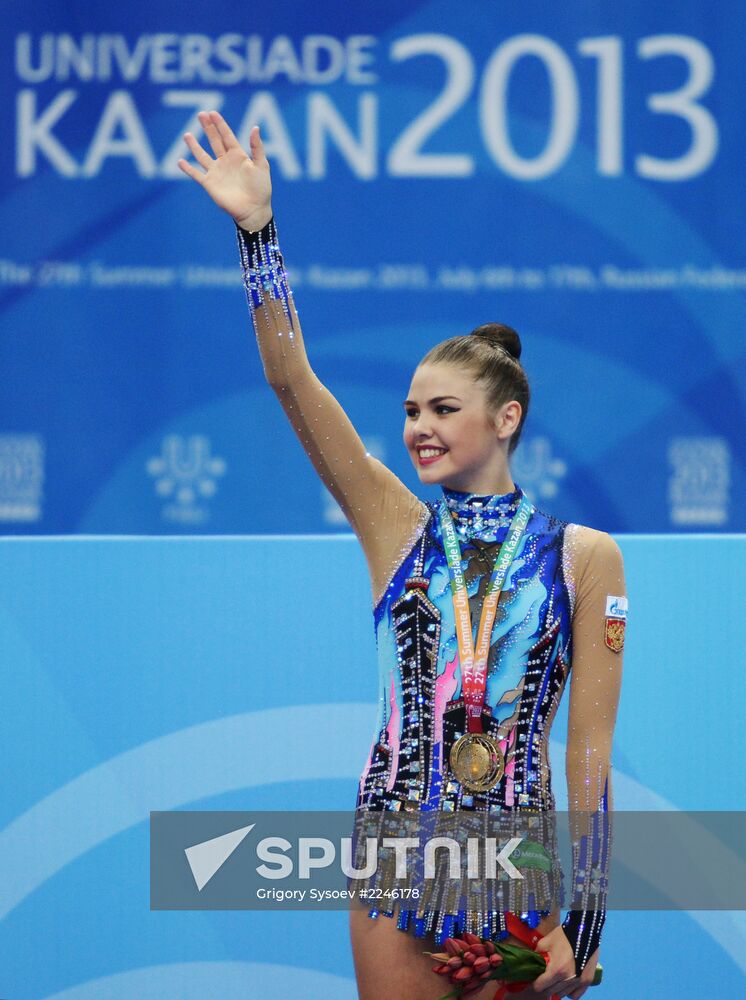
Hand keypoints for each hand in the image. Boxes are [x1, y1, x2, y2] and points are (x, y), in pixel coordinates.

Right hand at [178, 110, 271, 232]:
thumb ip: (257, 147)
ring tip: (187, 135)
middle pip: (214, 141)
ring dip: (194, 146)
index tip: (212, 113)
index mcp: (238, 155)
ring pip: (202, 155)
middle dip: (208, 128)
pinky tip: (180, 161)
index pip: (227, 136)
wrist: (254, 210)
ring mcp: (216, 172)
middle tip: (201, 114)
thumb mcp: (262, 165)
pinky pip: (196, 174)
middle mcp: (225, 162)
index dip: (220, 124)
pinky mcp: (210, 184)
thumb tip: (255, 127)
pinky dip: (188, 168)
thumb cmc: (261, 189)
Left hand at [526, 926, 596, 998]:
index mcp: (556, 970)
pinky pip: (575, 995)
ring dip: (556, 989)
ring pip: (562, 994)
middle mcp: (568, 980)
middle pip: (550, 992)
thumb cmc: (564, 935)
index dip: (534, 984)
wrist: (585, 930)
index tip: (533, 980)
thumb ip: (537, 954)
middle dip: (545, 986)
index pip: (540, 986)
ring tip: (555, 979)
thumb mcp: (546, 942)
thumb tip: (532, 962)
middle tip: (543, 978)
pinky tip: (566, 983)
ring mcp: (579, 982)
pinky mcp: (587, 981)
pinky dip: (569, 992)